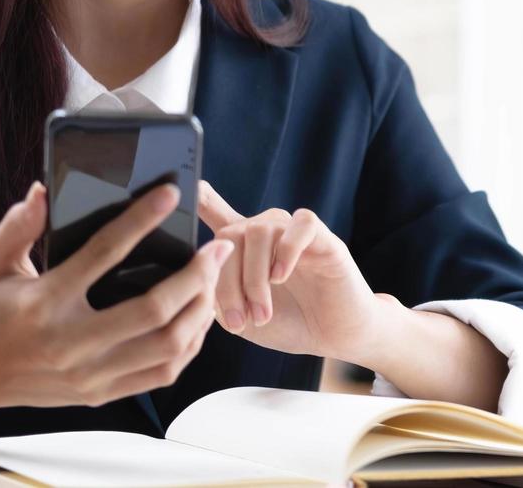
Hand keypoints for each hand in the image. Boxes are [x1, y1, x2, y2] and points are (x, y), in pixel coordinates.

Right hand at [0, 180, 233, 409]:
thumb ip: (19, 225)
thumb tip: (45, 191)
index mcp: (46, 302)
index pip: (103, 253)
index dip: (141, 219)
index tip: (170, 194)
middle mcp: (71, 342)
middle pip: (153, 310)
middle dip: (196, 275)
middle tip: (218, 248)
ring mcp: (89, 374)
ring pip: (167, 346)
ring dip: (201, 310)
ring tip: (213, 280)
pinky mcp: (100, 394)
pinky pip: (162, 374)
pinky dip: (189, 345)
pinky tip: (198, 318)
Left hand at [198, 180, 385, 362]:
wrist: (334, 336)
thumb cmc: (288, 323)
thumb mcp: (242, 314)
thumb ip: (217, 293)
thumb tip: (199, 274)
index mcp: (243, 248)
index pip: (217, 213)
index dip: (200, 198)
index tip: (187, 186)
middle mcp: (267, 232)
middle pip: (230, 235)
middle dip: (226, 282)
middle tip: (237, 321)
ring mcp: (294, 232)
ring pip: (259, 232)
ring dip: (254, 279)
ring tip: (261, 315)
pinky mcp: (323, 237)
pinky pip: (301, 225)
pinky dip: (286, 251)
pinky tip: (282, 277)